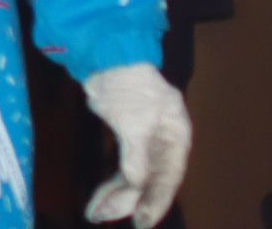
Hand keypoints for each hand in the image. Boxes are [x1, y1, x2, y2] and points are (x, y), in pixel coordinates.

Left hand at [85, 63, 190, 226]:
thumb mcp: (132, 118)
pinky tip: (98, 201)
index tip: (141, 221)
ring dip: (116, 198)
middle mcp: (165, 146)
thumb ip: (136, 152)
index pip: (169, 177)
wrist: (105, 58)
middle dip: (129, 203)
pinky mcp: (128, 143)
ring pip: (135, 181)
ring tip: (94, 214)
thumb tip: (135, 182)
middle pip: (151, 182)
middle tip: (105, 217)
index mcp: (176, 137)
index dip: (156, 201)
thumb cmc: (126, 84)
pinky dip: (110, 185)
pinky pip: (122, 171)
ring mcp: (147, 146)